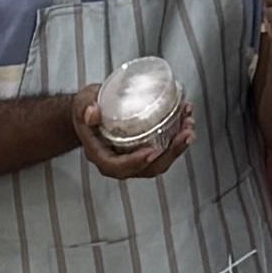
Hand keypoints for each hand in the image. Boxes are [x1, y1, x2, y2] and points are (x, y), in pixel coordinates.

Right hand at [69, 84, 191, 180]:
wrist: (89, 113)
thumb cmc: (84, 110)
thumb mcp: (82, 104)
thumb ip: (86, 107)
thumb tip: (93, 111)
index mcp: (100, 155)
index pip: (117, 166)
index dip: (136, 162)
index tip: (152, 151)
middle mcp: (118, 161)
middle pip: (147, 168)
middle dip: (170, 154)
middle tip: (185, 134)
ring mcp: (133, 158)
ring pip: (159, 162)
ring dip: (178, 147)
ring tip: (189, 126)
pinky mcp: (144, 150)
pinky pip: (163, 151)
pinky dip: (177, 138)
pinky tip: (186, 120)